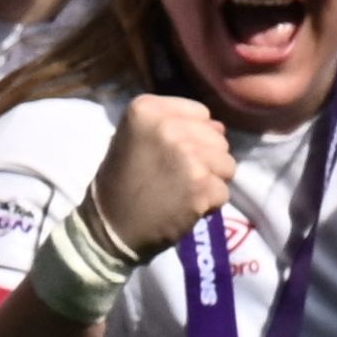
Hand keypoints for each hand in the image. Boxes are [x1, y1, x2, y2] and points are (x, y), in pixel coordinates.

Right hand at [87, 94, 236, 258]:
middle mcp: (167, 126)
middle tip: (175, 176)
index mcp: (146, 109)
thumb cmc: (123, 181)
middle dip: (205, 159)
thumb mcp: (137, 138)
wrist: (110, 227)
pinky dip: (209, 203)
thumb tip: (219, 127)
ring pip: (226, 163)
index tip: (169, 153)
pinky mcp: (200, 184)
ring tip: (180, 190)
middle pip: (218, 138)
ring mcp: (187, 155)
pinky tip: (184, 206)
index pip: (201, 113)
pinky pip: (223, 190)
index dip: (193, 135)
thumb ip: (174, 124)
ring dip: (210, 181)